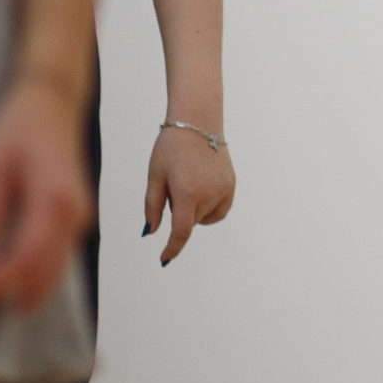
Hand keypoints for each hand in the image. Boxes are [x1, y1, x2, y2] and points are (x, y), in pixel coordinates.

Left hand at [0, 75, 92, 318]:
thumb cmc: (19, 127)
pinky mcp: (74, 223)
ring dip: (14, 292)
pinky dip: (27, 278)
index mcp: (55, 201)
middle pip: (40, 278)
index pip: (23, 260)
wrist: (52, 104)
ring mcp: (79, 221)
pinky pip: (54, 262)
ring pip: (50, 276)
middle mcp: (75, 217)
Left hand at [144, 126, 235, 265]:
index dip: (172, 248)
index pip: (181, 232)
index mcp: (187, 193)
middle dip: (179, 211)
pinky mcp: (231, 185)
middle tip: (173, 184)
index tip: (164, 260)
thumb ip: (152, 207)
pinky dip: (208, 207)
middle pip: (190, 221)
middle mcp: (209, 194)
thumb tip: (150, 233)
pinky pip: (218, 210)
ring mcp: (224, 190)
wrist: (197, 122)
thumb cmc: (170, 148)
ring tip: (188, 182)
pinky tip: (201, 187)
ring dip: (194, 210)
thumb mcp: (155, 176)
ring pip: (204, 217)